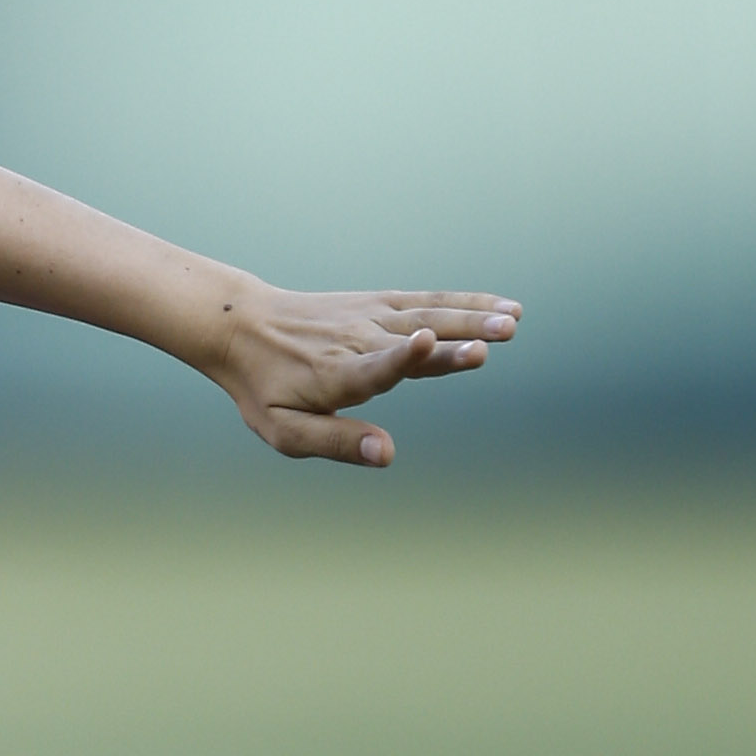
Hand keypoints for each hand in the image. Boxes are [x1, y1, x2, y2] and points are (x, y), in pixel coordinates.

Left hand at [214, 283, 521, 465]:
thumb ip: (337, 443)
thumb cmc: (264, 387)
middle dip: (458, 335)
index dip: (402, 358)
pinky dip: (464, 300)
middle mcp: (357, 341)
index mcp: (336, 376)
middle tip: (502, 334)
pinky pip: (427, 300)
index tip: (427, 344)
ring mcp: (370, 318)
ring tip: (515, 319)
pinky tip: (501, 305)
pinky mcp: (378, 303)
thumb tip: (387, 455)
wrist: (241, 326)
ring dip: (473, 315)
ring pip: (429, 314)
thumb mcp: (285, 430)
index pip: (373, 367)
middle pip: (415, 337)